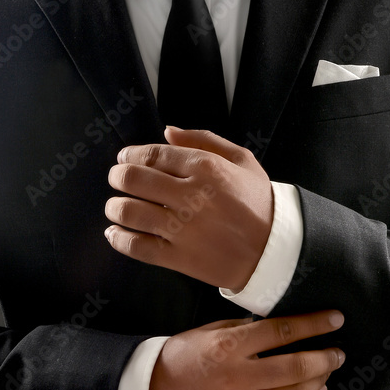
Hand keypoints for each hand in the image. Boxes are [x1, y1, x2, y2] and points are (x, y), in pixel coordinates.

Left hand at [104, 126, 273, 291]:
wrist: (275, 249)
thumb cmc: (258, 203)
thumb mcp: (241, 160)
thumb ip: (203, 140)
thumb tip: (167, 132)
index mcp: (206, 167)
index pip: (152, 155)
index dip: (130, 155)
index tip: (125, 159)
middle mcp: (191, 196)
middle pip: (132, 180)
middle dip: (117, 177)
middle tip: (117, 179)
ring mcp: (184, 229)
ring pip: (129, 212)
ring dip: (115, 207)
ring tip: (116, 207)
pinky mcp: (180, 257)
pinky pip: (137, 246)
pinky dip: (119, 239)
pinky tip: (114, 233)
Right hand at [148, 309, 345, 389]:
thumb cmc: (180, 359)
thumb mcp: (208, 332)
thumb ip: (243, 329)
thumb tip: (277, 326)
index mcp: (228, 347)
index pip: (281, 332)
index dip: (313, 325)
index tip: (335, 320)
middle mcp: (238, 377)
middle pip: (294, 366)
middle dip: (323, 357)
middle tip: (339, 352)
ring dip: (317, 380)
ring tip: (329, 370)